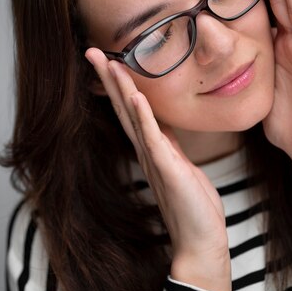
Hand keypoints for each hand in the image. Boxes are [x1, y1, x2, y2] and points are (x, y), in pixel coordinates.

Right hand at [85, 48, 230, 290]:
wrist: (200, 240)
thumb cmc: (193, 205)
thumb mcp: (180, 164)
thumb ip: (167, 144)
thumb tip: (162, 125)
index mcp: (150, 146)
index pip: (128, 107)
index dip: (116, 82)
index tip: (106, 58)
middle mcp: (146, 149)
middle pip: (121, 106)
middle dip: (107, 77)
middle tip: (91, 51)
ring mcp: (154, 158)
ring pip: (132, 116)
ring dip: (119, 88)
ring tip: (108, 63)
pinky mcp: (167, 168)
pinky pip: (153, 137)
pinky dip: (143, 115)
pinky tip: (134, 95)